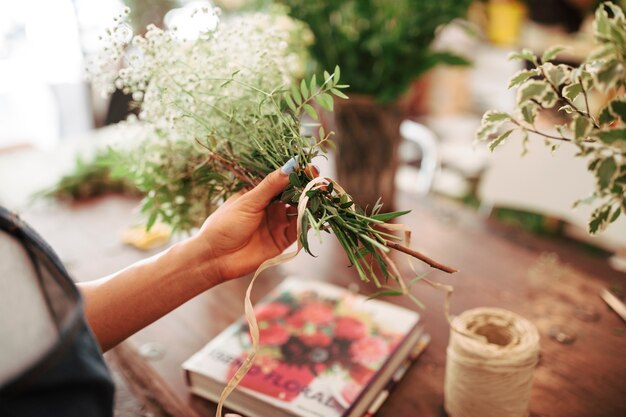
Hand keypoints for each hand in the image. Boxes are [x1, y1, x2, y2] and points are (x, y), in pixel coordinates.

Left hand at [191, 160, 309, 283]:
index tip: (310, 168)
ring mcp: (277, 224)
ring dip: (309, 205)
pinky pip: (298, 230)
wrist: (215, 257)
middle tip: (319, 182)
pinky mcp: (282, 241)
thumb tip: (291, 165)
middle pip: (294, 195)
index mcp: (260, 194)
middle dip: (307, 189)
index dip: (297, 174)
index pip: (283, 181)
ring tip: (319, 197)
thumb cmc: (225, 225)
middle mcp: (271, 207)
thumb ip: (271, 185)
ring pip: (299, 212)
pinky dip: (306, 222)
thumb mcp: (248, 201)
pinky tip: (312, 214)